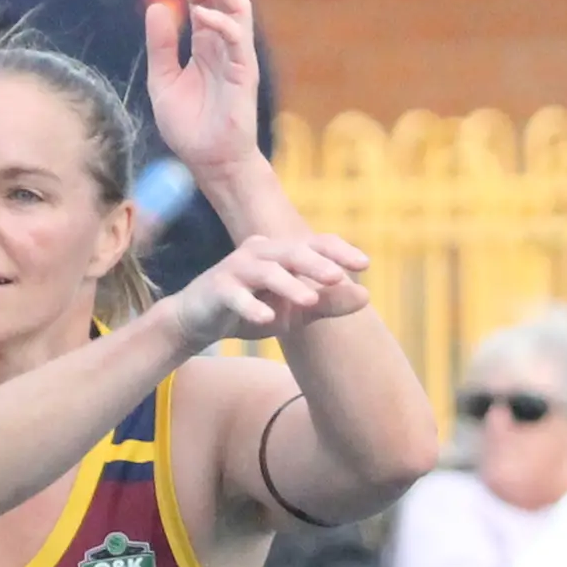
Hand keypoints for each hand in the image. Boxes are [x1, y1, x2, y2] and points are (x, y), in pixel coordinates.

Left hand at [141, 0, 266, 186]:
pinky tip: (200, 12)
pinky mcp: (244, 72)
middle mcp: (224, 46)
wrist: (209, 162)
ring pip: (237, 8)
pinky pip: (236, 39)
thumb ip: (161, 46)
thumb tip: (155, 6)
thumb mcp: (163, 80)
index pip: (201, 1)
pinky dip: (220, 22)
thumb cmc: (189, 127)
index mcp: (205, 45)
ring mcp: (236, 57)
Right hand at [167, 231, 371, 349]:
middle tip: (338, 276)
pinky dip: (251, 306)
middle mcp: (260, 252)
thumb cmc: (253, 311)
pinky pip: (236, 296)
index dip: (339, 251)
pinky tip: (266, 320)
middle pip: (292, 251)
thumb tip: (367, 296)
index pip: (315, 244)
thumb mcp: (295, 312)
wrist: (199, 322)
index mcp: (282, 253)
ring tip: (309, 300)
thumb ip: (327, 303)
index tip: (364, 264)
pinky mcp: (217, 289)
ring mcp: (236, 268)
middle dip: (316, 263)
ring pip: (267, 272)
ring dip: (288, 285)